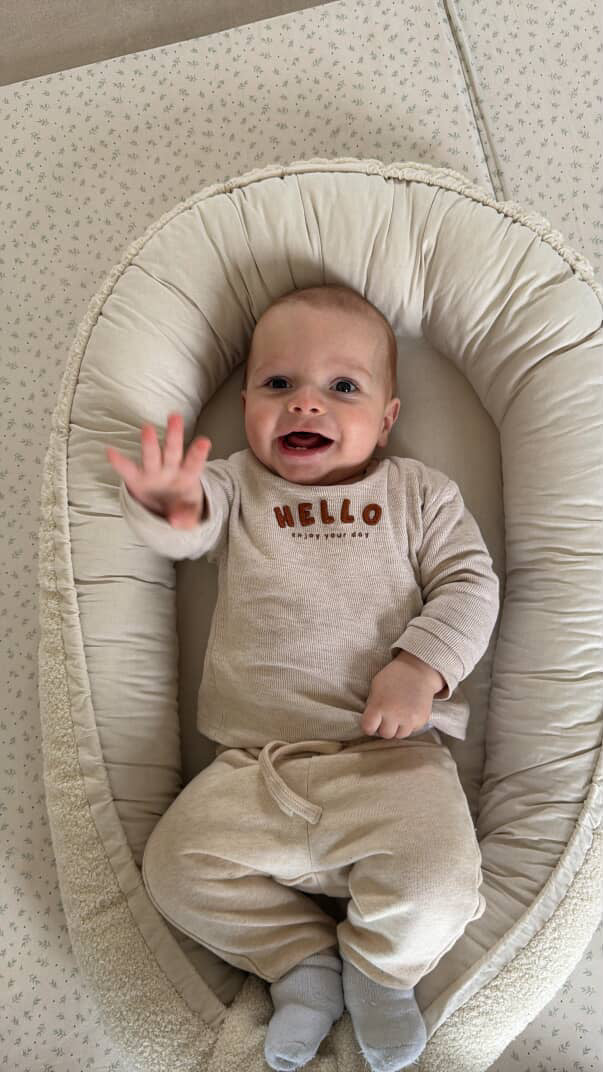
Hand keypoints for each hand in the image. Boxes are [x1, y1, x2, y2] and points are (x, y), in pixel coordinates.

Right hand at [107, 412, 211, 528]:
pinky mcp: (137, 479)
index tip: (204, 441)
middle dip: (174, 436)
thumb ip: (186, 518)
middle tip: (176, 418)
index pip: (195, 464)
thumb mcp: (190, 516)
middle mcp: (171, 469)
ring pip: (153, 455)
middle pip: (173, 452)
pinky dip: (119, 463)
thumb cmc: (183, 506)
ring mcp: (153, 472)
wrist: (167, 509)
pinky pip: (128, 470)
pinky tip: (110, 452)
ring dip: (150, 443)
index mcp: (188, 476)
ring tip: (148, 428)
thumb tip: (176, 522)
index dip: (198, 453)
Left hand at [360, 651, 443, 738]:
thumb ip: (373, 705)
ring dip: (398, 728)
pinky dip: (410, 724)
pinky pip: (413, 730)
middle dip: (385, 727)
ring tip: (399, 715)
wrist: (418, 670)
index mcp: (379, 706)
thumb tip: (372, 721)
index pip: (368, 728)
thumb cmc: (393, 676)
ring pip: (400, 735)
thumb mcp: (376, 687)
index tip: (371, 722)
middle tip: (387, 717)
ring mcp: (409, 719)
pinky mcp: (422, 720)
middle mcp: (394, 715)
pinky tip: (409, 712)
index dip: (369, 726)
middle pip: (386, 734)